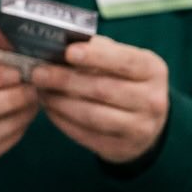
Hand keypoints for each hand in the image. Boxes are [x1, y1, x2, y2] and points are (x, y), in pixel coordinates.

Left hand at [29, 35, 168, 164]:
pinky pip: (85, 135)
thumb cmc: (125, 80)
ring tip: (41, 91)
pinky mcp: (122, 148)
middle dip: (65, 80)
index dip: (95, 57)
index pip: (124, 61)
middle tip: (38, 73)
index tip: (67, 52)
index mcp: (153, 70)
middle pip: (102, 89)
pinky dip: (62, 120)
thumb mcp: (122, 61)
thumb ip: (97, 50)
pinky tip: (49, 108)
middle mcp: (153, 100)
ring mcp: (140, 128)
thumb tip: (61, 44)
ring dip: (60, 103)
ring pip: (92, 115)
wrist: (144, 122)